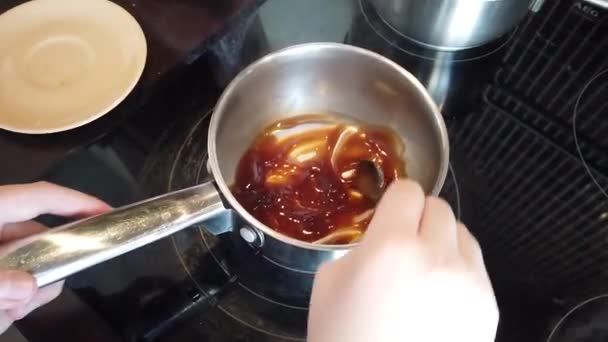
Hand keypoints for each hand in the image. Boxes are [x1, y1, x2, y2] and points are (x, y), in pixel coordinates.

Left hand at [0, 182, 109, 332]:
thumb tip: (28, 286)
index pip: (41, 197)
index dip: (78, 202)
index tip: (111, 215)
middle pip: (35, 239)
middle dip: (44, 271)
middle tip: (39, 293)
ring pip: (25, 267)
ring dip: (23, 294)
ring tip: (5, 314)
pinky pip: (11, 284)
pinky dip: (10, 304)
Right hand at [308, 180, 497, 341]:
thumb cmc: (345, 339)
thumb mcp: (328, 284)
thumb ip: (360, 247)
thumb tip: (381, 235)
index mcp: (392, 246)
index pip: (408, 191)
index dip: (395, 201)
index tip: (388, 216)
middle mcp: (438, 255)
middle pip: (439, 207)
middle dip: (418, 219)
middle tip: (402, 245)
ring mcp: (469, 281)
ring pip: (463, 233)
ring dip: (442, 241)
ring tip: (424, 270)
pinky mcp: (489, 305)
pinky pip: (476, 266)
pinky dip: (458, 269)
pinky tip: (439, 295)